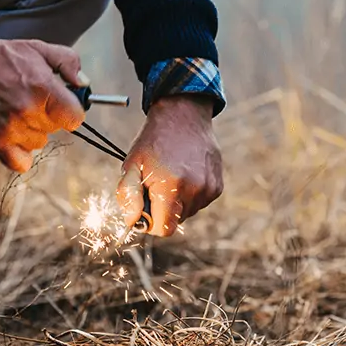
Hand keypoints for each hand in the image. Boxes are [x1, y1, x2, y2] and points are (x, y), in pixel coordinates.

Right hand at [0, 39, 87, 172]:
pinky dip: (19, 152)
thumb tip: (83, 84)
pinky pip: (21, 162)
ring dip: (31, 131)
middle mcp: (29, 113)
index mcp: (43, 89)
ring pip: (38, 142)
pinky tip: (11, 134)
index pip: (75, 118)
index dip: (70, 110)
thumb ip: (67, 63)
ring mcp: (12, 132)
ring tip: (13, 112)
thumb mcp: (36, 48)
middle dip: (47, 115)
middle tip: (28, 99)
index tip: (61, 104)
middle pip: (55, 129)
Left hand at [116, 95, 222, 236]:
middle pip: (176, 221)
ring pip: (188, 212)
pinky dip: (191, 194)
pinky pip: (200, 202)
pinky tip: (186, 173)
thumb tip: (133, 221)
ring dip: (178, 201)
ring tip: (173, 175)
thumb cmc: (153, 141)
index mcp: (170, 186)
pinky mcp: (217, 185)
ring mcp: (208, 188)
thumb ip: (128, 196)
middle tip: (158, 184)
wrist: (182, 115)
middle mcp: (194, 190)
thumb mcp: (132, 165)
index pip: (163, 229)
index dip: (151, 222)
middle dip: (164, 209)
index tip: (146, 207)